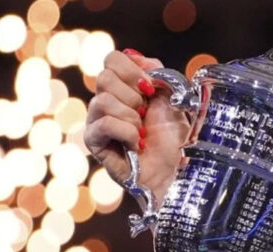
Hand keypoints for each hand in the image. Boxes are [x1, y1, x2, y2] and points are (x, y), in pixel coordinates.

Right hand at [83, 49, 190, 204]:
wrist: (178, 172)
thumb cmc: (177, 140)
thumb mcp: (173, 100)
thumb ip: (157, 75)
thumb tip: (137, 57)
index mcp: (125, 88)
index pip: (112, 59)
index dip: (133, 70)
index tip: (150, 88)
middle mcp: (107, 101)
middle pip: (105, 77)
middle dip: (134, 96)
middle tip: (146, 115)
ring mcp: (97, 120)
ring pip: (103, 100)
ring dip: (131, 117)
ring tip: (143, 133)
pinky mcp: (94, 141)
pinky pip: (105, 123)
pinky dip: (127, 132)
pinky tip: (137, 144)